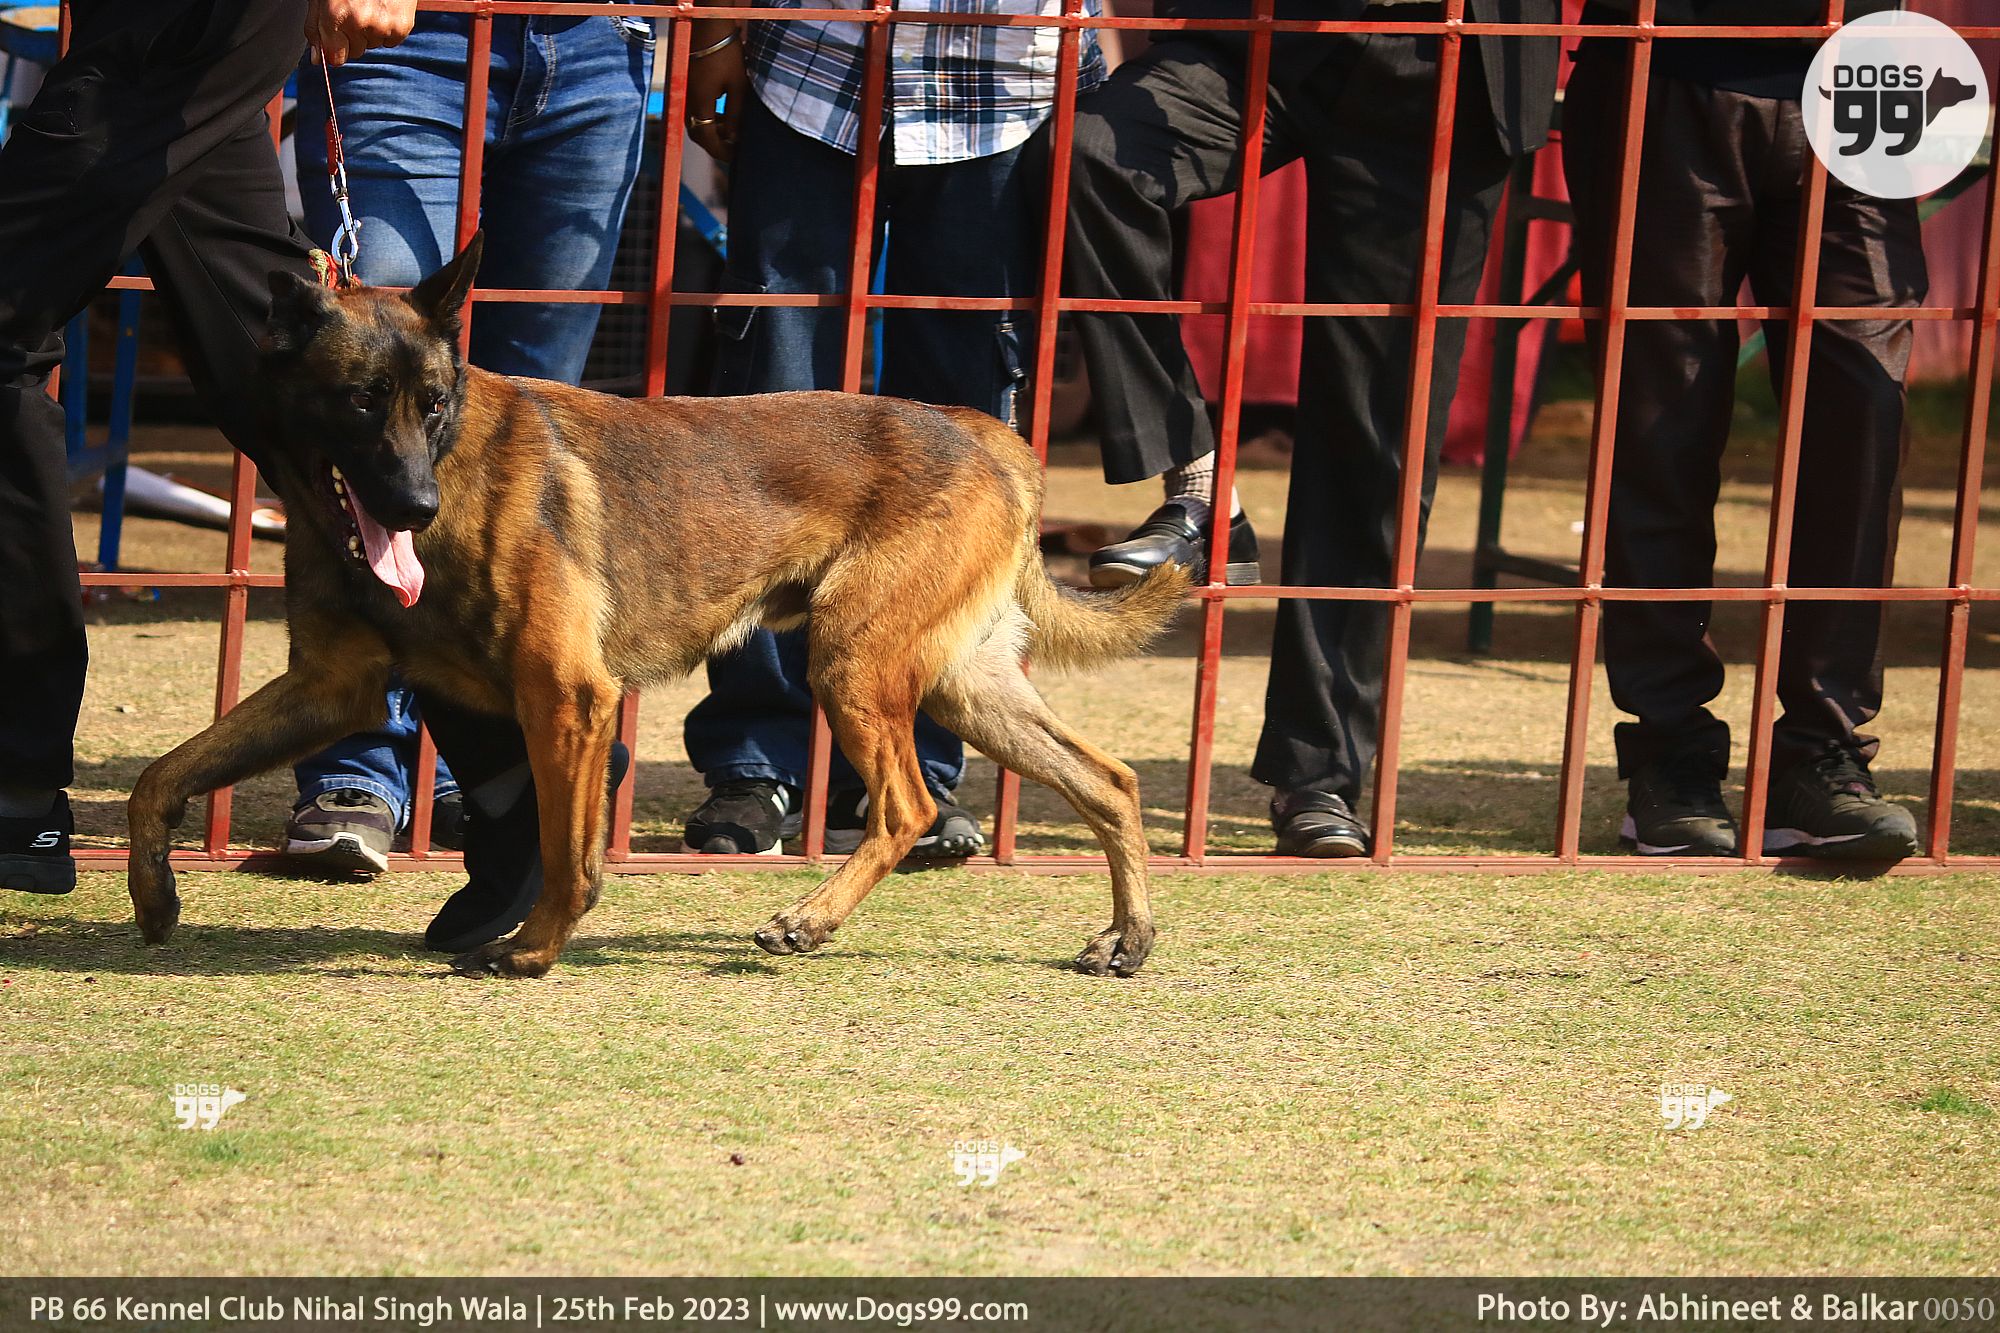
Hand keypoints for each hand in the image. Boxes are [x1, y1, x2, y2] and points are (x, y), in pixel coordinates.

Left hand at [307, 0, 418, 66]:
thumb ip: (316, 27)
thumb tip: (316, 59)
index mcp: (335, 14)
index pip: (335, 57)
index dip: (335, 49)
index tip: (337, 41)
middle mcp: (359, 22)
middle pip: (355, 52)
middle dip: (352, 38)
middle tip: (355, 12)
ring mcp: (382, 25)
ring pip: (372, 46)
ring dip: (370, 32)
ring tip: (370, 6)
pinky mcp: (402, 26)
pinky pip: (391, 41)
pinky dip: (387, 30)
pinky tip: (383, 10)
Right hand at [685, 40, 749, 161]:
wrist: (709, 26)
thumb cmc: (727, 53)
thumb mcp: (738, 87)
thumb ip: (735, 116)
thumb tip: (734, 139)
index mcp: (699, 102)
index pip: (707, 139)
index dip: (721, 151)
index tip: (735, 157)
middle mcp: (687, 100)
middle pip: (698, 134)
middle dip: (715, 144)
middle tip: (733, 148)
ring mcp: (684, 93)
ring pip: (694, 123)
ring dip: (710, 131)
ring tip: (730, 131)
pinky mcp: (685, 86)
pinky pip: (693, 110)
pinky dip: (705, 118)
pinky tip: (721, 115)